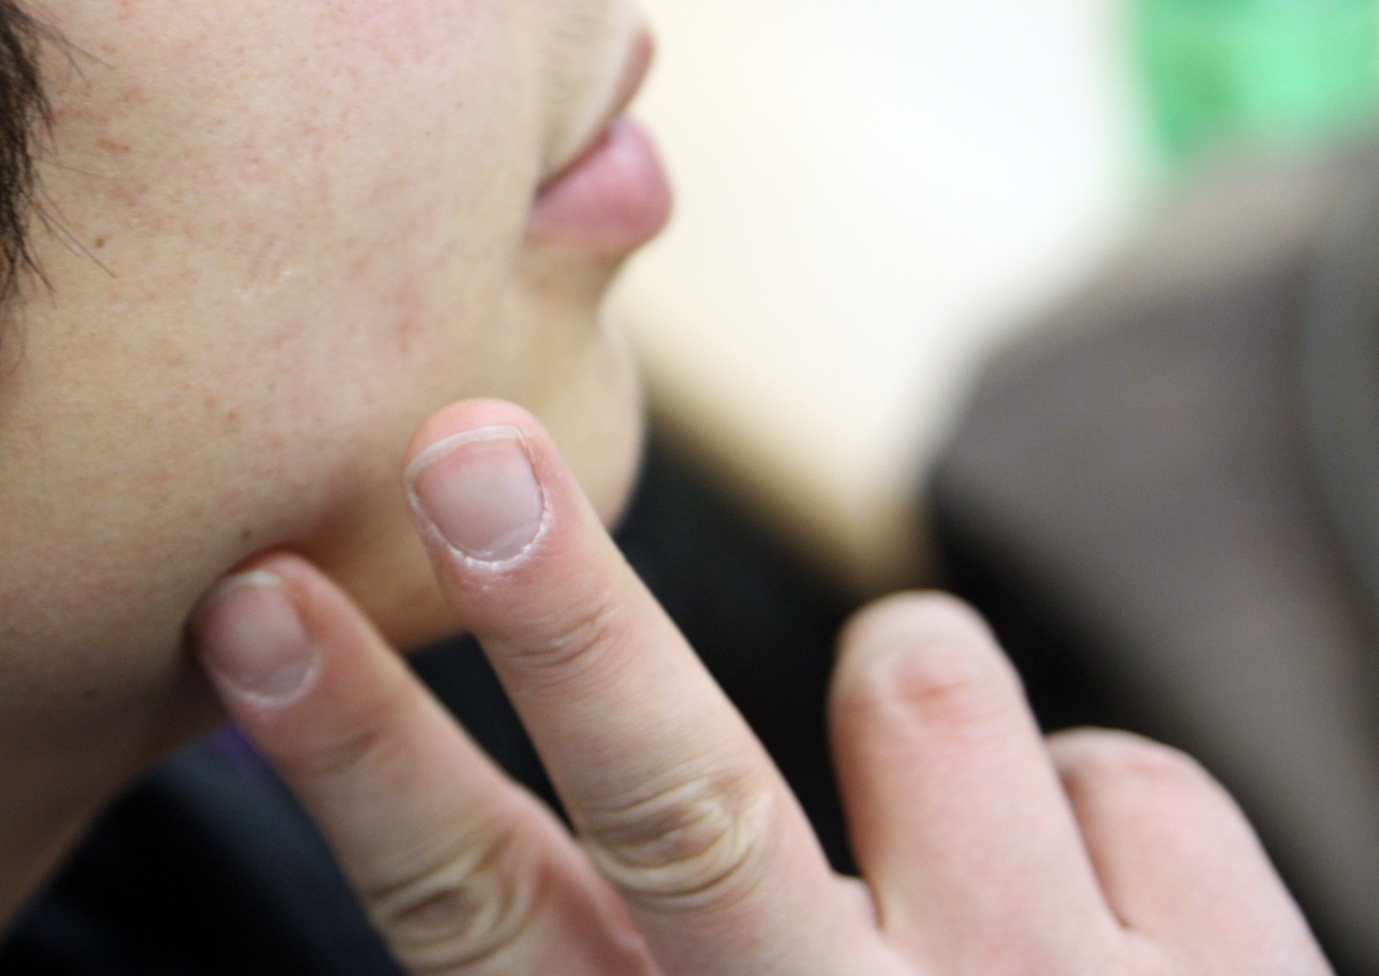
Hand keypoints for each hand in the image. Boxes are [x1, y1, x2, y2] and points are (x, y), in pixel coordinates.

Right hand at [190, 399, 1328, 975]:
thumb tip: (402, 786)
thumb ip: (575, 951)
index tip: (256, 603)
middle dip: (565, 620)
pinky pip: (1122, 764)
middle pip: (682, 809)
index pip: (477, 914)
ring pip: (918, 678)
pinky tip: (1091, 939)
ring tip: (931, 852)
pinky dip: (1088, 817)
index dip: (359, 755)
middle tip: (465, 453)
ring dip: (902, 703)